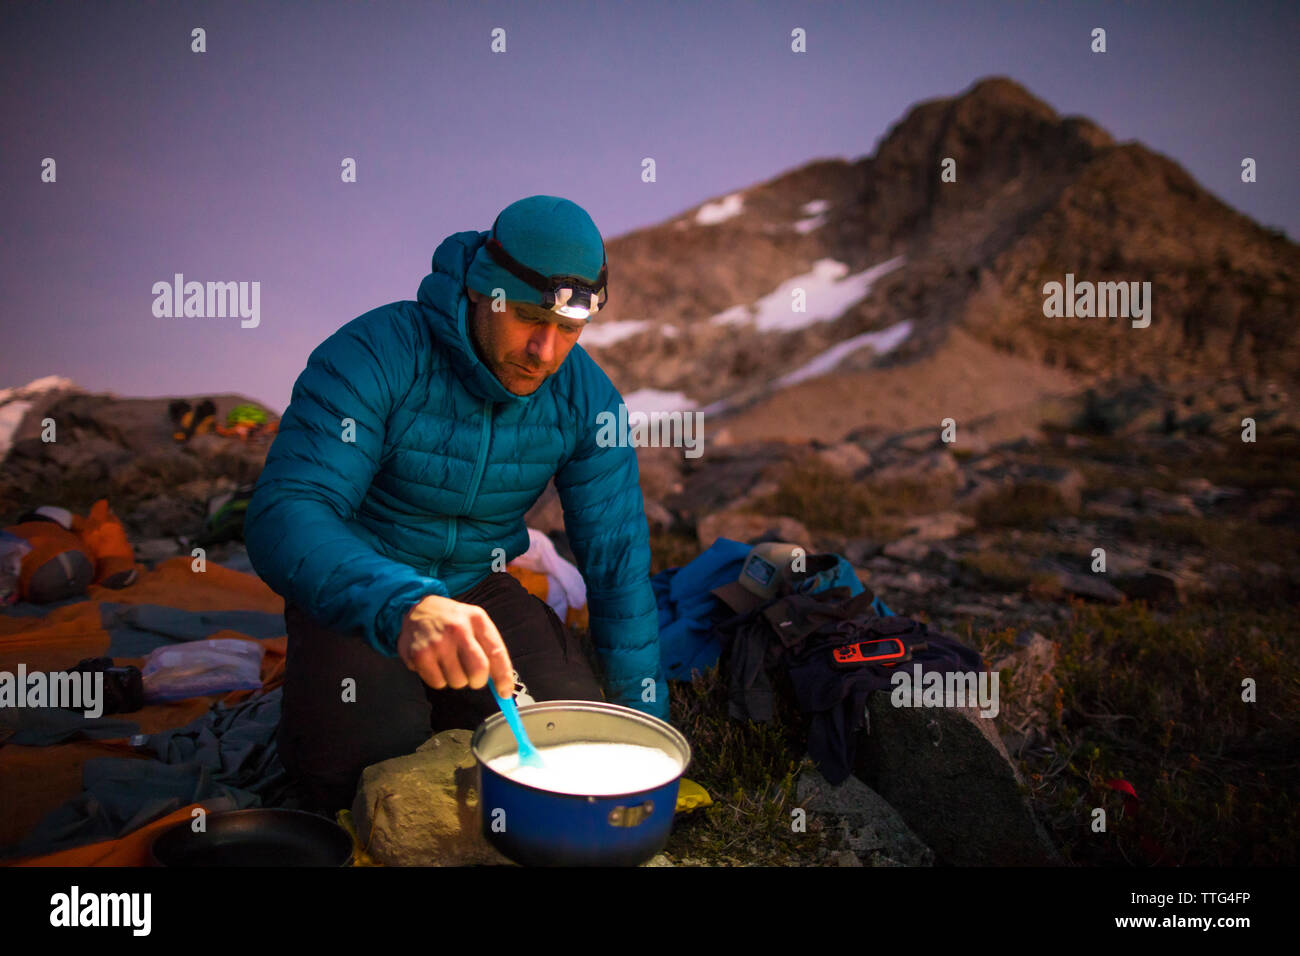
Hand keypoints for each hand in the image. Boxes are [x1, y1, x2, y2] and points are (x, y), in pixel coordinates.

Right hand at [397, 595, 514, 697]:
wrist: (418, 608)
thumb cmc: (452, 621)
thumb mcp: (474, 622)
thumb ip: (489, 649)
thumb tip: (501, 684)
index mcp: (477, 619)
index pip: (496, 652)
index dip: (503, 676)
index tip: (505, 692)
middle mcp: (458, 628)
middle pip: (478, 670)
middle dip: (478, 681)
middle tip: (473, 678)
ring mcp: (438, 641)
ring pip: (457, 681)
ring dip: (456, 679)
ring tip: (449, 663)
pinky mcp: (420, 654)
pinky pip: (438, 683)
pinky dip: (439, 680)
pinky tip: (435, 664)